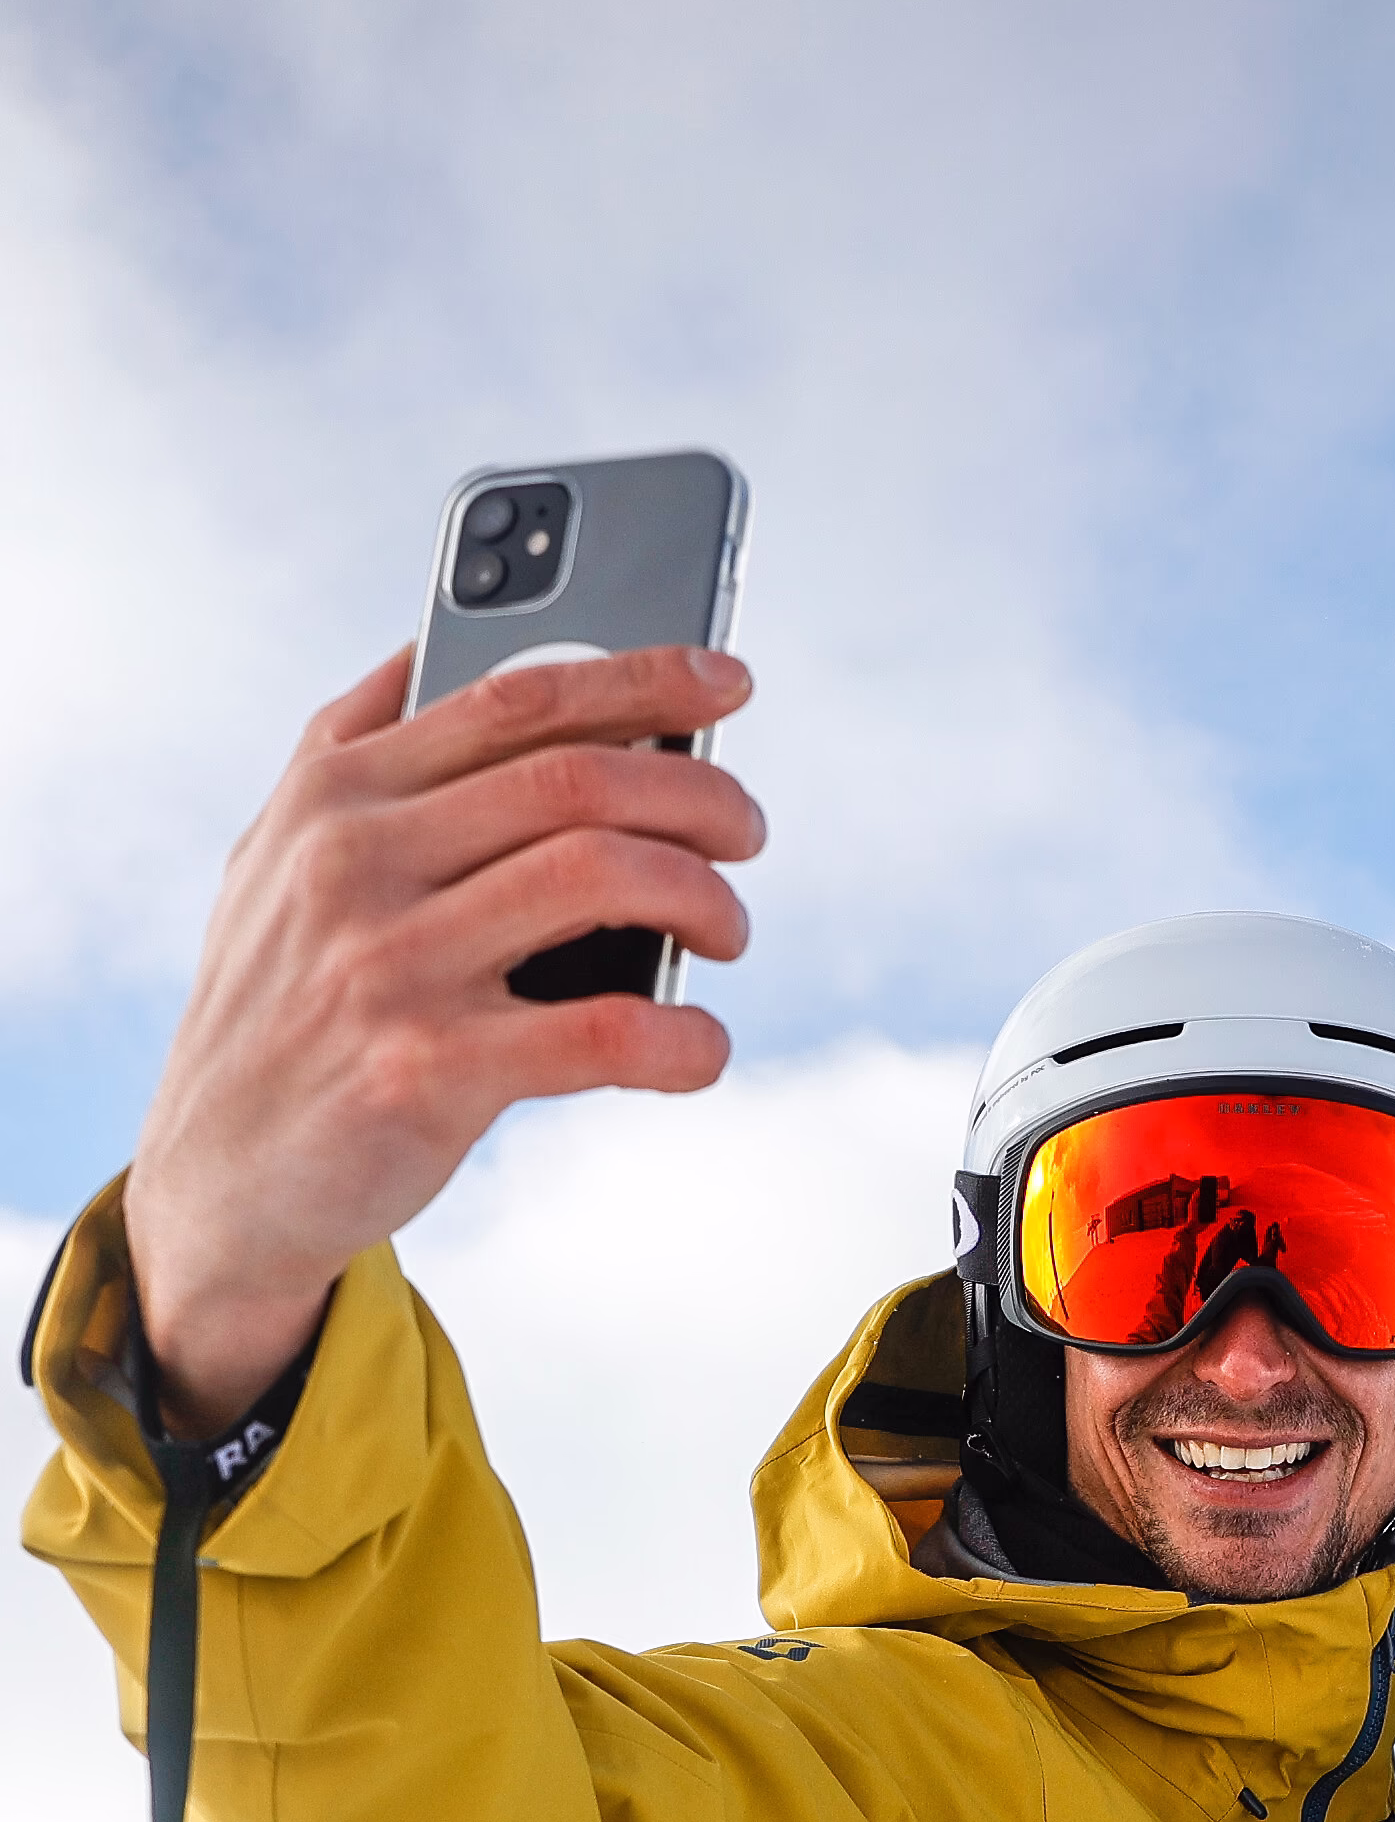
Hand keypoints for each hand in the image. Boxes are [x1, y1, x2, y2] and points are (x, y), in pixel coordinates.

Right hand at [125, 641, 762, 1432]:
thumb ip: (350, 750)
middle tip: (746, 832)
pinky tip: (700, 1047)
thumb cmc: (282, 1005)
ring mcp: (387, 963)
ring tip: (726, 930)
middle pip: (577, 779)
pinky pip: (601, 1032)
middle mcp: (354, 860)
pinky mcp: (424, 1071)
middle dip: (700, 794)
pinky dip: (682, 1038)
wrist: (220, 1178)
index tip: (727, 680)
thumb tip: (442, 643)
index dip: (641, 677)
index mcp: (335, 791)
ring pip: (600, 875)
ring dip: (704, 899)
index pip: (513, 696)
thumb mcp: (277, 856)